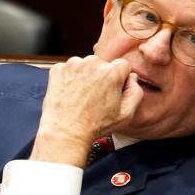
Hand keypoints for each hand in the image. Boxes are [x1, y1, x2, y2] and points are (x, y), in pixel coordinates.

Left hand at [29, 56, 143, 165]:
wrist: (66, 131)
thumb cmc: (96, 125)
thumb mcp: (126, 114)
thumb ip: (136, 92)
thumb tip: (132, 77)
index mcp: (112, 72)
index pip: (123, 65)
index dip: (121, 79)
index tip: (113, 90)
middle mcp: (93, 63)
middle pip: (103, 64)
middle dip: (102, 76)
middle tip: (96, 97)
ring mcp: (73, 64)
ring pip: (85, 66)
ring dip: (86, 76)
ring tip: (82, 96)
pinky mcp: (58, 69)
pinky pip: (69, 69)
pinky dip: (70, 78)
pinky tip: (70, 94)